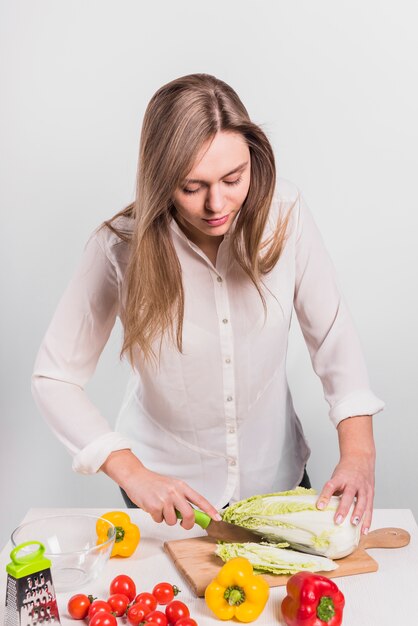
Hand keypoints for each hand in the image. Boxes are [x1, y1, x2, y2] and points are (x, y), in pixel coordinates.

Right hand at [100, 449, 220, 529]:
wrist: (136, 477)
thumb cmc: (153, 483)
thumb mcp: (171, 487)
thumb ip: (182, 498)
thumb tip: (192, 514)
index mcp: (181, 486)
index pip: (200, 499)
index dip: (210, 510)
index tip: (217, 519)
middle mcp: (175, 492)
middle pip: (189, 514)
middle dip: (188, 524)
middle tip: (183, 524)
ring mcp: (165, 499)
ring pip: (173, 521)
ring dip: (167, 519)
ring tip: (161, 509)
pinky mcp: (154, 506)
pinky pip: (160, 520)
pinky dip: (156, 517)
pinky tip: (152, 508)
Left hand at [316, 414, 375, 534]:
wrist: (360, 457)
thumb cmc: (345, 470)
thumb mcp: (336, 476)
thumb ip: (332, 490)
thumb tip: (321, 507)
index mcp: (341, 477)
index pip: (331, 486)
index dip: (325, 496)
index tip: (319, 507)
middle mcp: (353, 482)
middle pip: (348, 496)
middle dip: (343, 509)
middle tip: (337, 521)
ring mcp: (363, 487)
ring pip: (362, 502)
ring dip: (358, 515)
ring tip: (353, 525)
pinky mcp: (371, 493)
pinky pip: (370, 508)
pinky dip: (367, 520)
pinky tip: (363, 531)